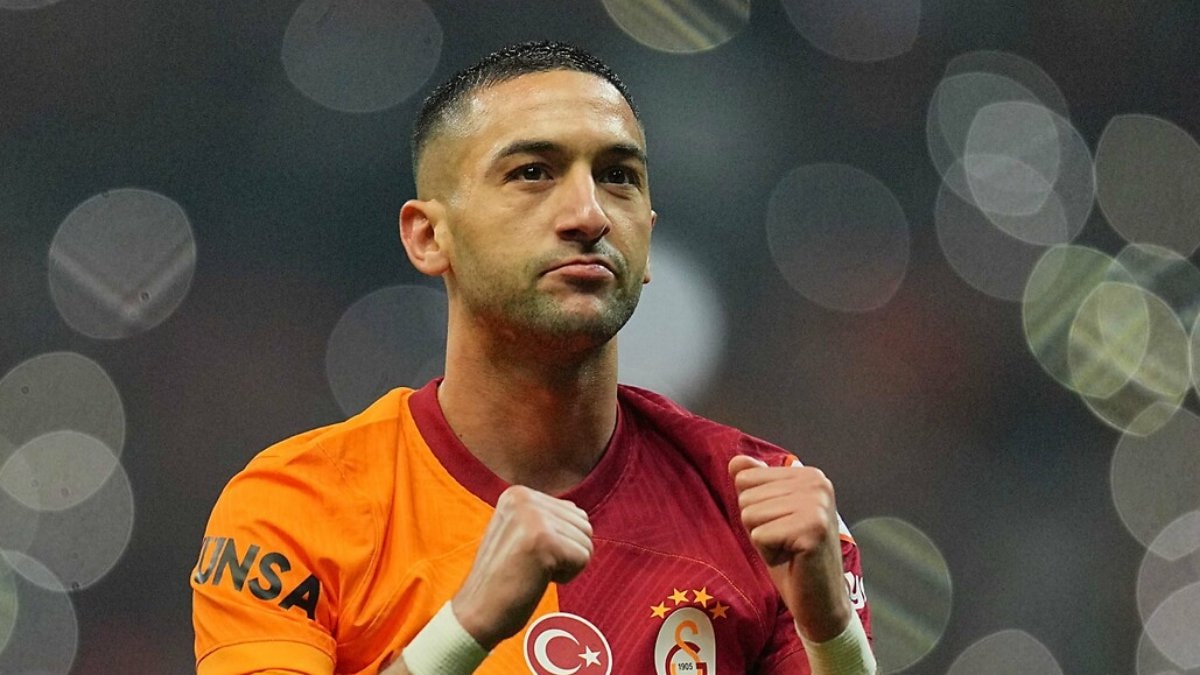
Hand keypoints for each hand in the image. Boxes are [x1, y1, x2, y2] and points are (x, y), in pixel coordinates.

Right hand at [451, 485, 592, 649]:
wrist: (476, 612)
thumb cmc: (503, 578)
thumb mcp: (519, 532)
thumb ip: (548, 517)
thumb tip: (579, 512)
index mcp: (518, 493)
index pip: (573, 512)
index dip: (559, 542)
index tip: (527, 554)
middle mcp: (524, 498)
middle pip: (583, 525)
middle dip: (566, 552)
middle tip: (531, 565)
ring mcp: (534, 518)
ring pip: (586, 542)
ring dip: (566, 565)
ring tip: (533, 571)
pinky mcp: (544, 541)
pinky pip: (583, 559)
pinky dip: (566, 577)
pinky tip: (537, 579)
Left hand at [728, 455, 851, 642]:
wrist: (821, 600)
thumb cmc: (792, 556)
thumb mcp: (768, 514)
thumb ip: (755, 484)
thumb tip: (736, 461)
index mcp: (808, 474)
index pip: (746, 478)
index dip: (754, 508)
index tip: (780, 525)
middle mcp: (817, 482)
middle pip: (746, 496)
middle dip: (757, 525)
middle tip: (785, 542)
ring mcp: (816, 505)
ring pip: (750, 515)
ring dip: (762, 540)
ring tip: (788, 549)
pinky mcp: (812, 529)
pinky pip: (759, 535)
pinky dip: (768, 553)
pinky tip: (792, 559)